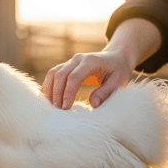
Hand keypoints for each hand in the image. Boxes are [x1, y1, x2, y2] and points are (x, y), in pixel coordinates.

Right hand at [42, 18, 161, 109]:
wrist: (116, 57)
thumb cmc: (118, 71)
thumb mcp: (119, 82)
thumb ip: (106, 92)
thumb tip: (93, 104)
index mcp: (91, 61)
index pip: (74, 77)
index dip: (68, 93)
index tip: (66, 108)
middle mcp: (78, 59)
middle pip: (60, 75)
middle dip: (57, 93)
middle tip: (58, 110)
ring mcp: (71, 61)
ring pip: (53, 73)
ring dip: (50, 90)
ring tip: (52, 106)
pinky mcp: (66, 65)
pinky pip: (53, 74)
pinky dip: (49, 85)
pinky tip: (50, 98)